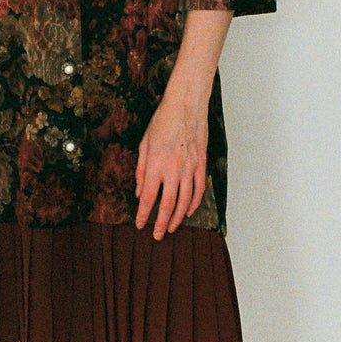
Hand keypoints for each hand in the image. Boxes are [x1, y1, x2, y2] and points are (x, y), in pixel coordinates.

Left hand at [135, 93, 207, 239]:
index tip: (140, 225)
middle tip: (157, 235)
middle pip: (167, 205)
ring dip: (177, 218)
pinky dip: (194, 203)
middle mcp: (173, 170)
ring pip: (185, 201)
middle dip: (161, 223)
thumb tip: (140, 192)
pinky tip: (188, 211)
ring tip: (170, 228)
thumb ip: (141, 170)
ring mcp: (189, 168)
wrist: (186, 106)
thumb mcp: (144, 144)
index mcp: (156, 165)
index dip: (144, 214)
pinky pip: (199, 189)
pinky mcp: (201, 164)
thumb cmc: (162, 122)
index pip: (149, 198)